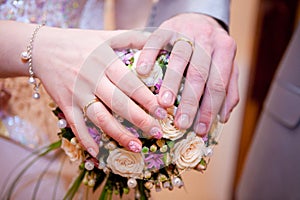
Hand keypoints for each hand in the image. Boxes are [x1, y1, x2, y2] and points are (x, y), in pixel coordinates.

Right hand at [33, 27, 165, 155]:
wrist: (42, 48)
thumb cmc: (78, 42)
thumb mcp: (105, 36)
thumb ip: (132, 38)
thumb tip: (156, 40)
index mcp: (104, 61)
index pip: (130, 83)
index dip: (147, 98)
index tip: (163, 111)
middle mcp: (92, 78)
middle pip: (119, 103)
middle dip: (140, 119)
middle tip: (157, 131)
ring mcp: (77, 93)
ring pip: (100, 118)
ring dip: (119, 134)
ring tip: (136, 146)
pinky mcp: (65, 104)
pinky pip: (76, 125)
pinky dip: (85, 140)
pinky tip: (97, 152)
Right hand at [136, 13, 238, 135]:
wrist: (199, 16)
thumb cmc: (211, 47)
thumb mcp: (226, 63)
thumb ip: (229, 88)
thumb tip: (223, 116)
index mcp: (225, 50)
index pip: (219, 85)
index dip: (210, 109)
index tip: (200, 129)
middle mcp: (207, 39)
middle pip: (199, 74)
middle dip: (190, 102)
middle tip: (181, 123)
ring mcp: (186, 32)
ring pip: (180, 60)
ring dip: (171, 83)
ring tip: (164, 104)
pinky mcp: (167, 27)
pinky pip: (156, 41)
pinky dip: (149, 56)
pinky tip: (143, 72)